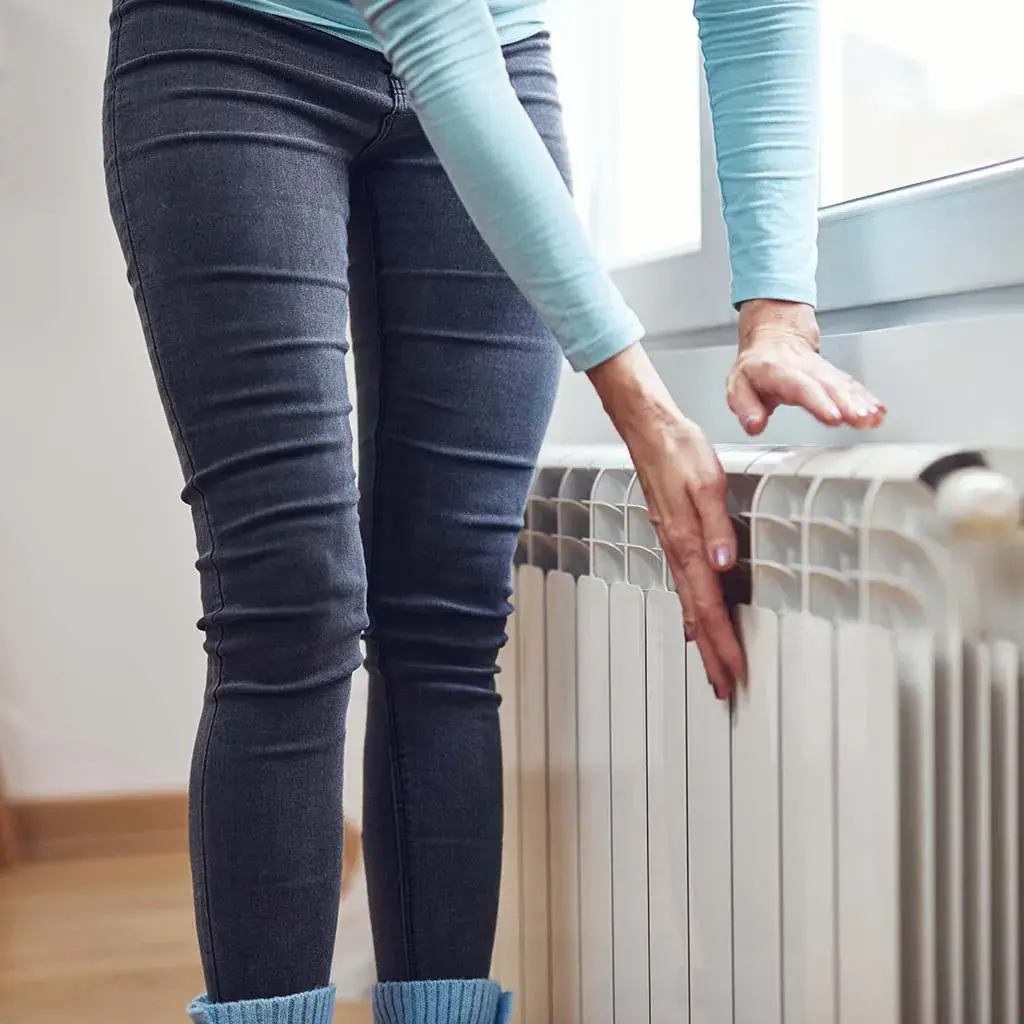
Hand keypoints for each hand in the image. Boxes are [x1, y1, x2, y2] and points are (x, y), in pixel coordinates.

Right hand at [588, 344, 744, 699]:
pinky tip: (693, 623)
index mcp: (687, 543)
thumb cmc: (679, 451)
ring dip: (703, 639)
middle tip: (725, 689)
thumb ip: (718, 526)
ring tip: (713, 667)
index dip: (723, 642)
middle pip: (696, 616)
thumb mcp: (707, 483)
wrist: (649, 431)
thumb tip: (723, 565)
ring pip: (688, 605)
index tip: (736, 672)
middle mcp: (677, 551)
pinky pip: (683, 587)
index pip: (708, 605)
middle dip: (712, 655)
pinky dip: (690, 613)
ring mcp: (672, 547)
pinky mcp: (673, 538)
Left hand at [727, 300, 884, 434]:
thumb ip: (745, 407)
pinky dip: (867, 398)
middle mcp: (805, 369)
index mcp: (779, 371)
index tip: (833, 417)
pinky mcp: (833, 375)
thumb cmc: (756, 367)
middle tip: (861, 419)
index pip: (801, 388)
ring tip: (873, 418)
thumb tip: (754, 425)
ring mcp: (822, 371)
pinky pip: (852, 386)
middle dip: (848, 404)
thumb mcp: (737, 385)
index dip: (819, 402)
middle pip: (829, 386)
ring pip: (844, 385)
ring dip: (861, 402)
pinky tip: (878, 412)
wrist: (775, 337)